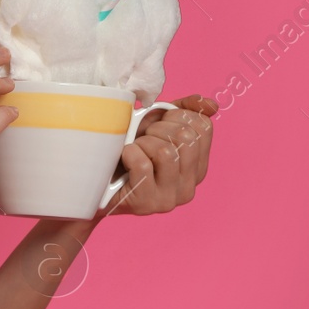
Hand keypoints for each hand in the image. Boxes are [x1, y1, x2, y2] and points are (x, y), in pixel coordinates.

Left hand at [93, 94, 217, 218]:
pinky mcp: (147, 203)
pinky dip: (129, 154)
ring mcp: (170, 199)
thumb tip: (212, 105)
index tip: (158, 124)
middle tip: (142, 139)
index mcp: (199, 167)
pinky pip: (143, 165)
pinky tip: (124, 159)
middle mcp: (190, 186)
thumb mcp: (157, 125)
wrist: (95, 181)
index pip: (203, 127)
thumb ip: (185, 111)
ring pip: (165, 152)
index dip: (176, 116)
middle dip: (157, 129)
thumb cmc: (128, 150)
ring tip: (133, 150)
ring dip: (142, 143)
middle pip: (186, 138)